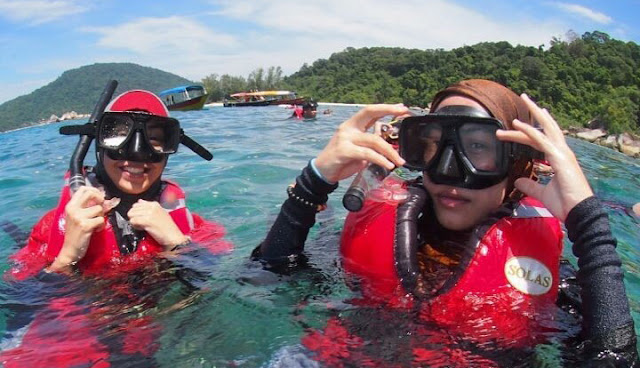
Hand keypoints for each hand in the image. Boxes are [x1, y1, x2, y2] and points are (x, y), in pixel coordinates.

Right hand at [49, 186, 106, 272]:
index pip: (82, 189)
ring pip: (99, 209)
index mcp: (70, 205)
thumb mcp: (79, 217)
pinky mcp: (85, 225)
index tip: (99, 198)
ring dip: (101, 217)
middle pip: (91, 193)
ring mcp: (78, 217)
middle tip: (101, 208)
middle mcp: (73, 209)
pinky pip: (101, 220)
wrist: (70, 249)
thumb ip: (88, 207)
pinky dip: (101, 226)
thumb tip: (106, 199)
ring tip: (95, 224)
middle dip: (100, 199)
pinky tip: (96, 230)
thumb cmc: (76, 233)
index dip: (94, 190)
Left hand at [128, 200, 188, 249]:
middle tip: (141, 223)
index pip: (137, 204)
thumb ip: (149, 206)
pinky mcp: (147, 220)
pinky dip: (135, 226)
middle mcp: (152, 207)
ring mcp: (149, 213)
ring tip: (142, 226)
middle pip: (133, 209)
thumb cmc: (167, 228)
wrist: (173, 236)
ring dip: (134, 221)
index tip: (142, 218)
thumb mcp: (160, 213)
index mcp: (155, 204)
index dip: (137, 213)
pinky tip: (142, 228)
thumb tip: (139, 201)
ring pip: (131, 215)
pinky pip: (133, 221)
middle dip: (135, 217)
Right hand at [315, 104, 408, 182]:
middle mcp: (348, 128)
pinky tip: (388, 165)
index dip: (386, 108)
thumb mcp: (358, 147)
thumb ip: (369, 139)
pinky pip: (367, 154)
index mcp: (352, 125)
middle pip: (369, 113)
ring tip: (400, 161)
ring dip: (390, 151)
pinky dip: (380, 160)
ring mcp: (345, 138)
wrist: (323, 172)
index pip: (370, 111)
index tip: (402, 107)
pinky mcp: (344, 151)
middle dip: (388, 110)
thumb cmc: (342, 160)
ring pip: (374, 140)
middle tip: (404, 113)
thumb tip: (381, 130)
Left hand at [496, 94, 593, 220]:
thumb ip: (531, 185)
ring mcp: (562, 153)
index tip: (517, 122)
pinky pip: (541, 141)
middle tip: (524, 97)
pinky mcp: (559, 158)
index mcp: (559, 157)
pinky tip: (516, 124)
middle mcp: (562, 151)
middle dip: (535, 112)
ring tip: (521, 102)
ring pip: (545, 128)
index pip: (541, 138)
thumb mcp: (542, 193)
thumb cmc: (565, 203)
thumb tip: (518, 181)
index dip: (529, 130)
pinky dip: (529, 131)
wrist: (578, 213)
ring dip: (531, 116)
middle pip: (546, 127)